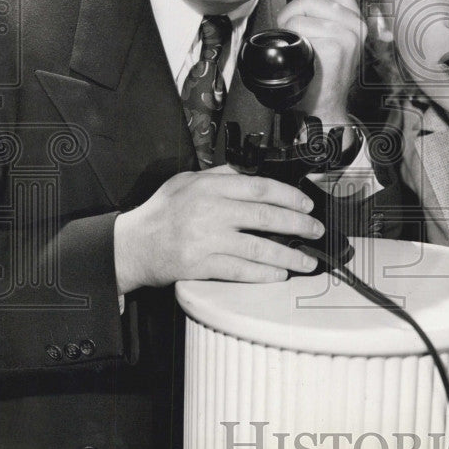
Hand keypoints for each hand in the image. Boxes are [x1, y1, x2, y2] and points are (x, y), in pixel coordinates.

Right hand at [114, 166, 324, 291]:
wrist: (133, 245)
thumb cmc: (162, 212)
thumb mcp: (187, 181)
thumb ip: (220, 176)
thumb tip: (252, 173)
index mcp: (209, 187)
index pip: (259, 188)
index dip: (289, 196)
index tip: (306, 204)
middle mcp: (210, 211)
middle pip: (265, 216)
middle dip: (298, 224)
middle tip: (315, 230)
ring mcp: (206, 240)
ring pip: (258, 247)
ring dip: (288, 255)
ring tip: (307, 260)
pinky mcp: (201, 265)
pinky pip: (240, 270)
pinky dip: (263, 274)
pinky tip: (279, 274)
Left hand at [277, 0, 366, 125]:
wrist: (323, 107)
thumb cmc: (318, 73)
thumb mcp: (316, 31)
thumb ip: (306, 0)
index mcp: (354, 19)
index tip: (300, 5)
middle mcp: (356, 26)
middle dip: (291, 10)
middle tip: (290, 31)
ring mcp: (349, 37)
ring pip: (303, 12)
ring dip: (288, 26)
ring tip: (293, 44)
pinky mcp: (337, 48)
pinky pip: (302, 29)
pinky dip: (292, 39)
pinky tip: (299, 53)